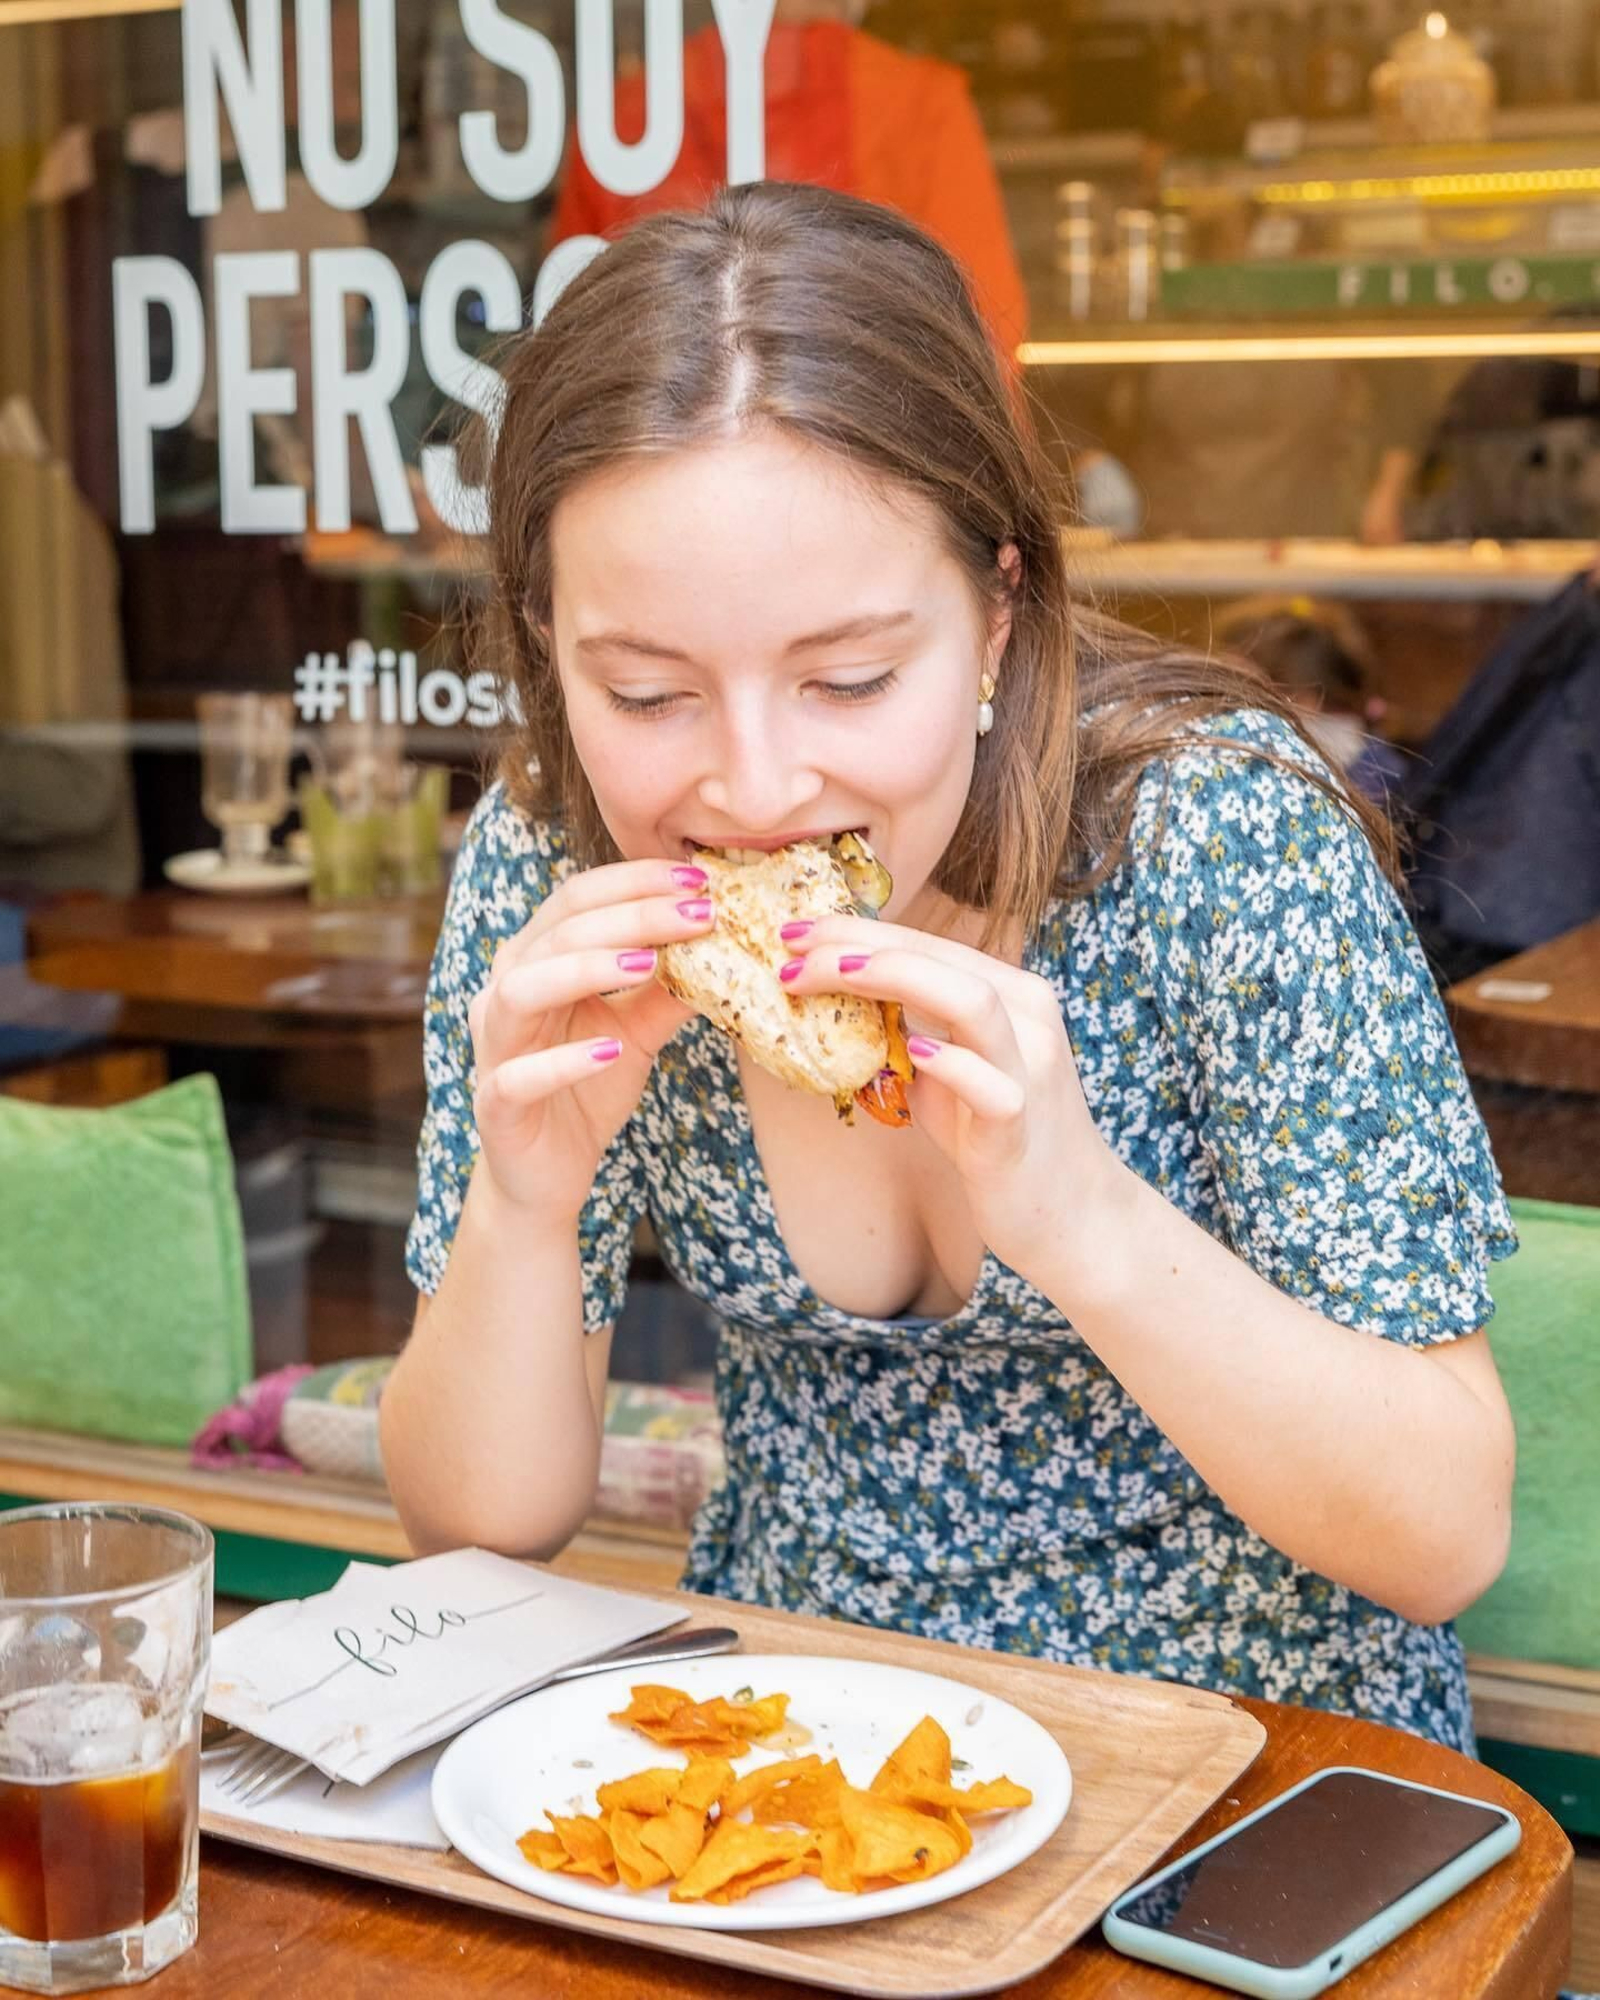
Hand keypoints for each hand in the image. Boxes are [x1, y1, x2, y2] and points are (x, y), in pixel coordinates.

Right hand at [467, 859, 710, 1221]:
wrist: (547, 1173)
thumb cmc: (587, 1088)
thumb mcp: (638, 1031)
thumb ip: (669, 989)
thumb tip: (725, 942)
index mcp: (534, 961)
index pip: (577, 899)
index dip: (636, 882)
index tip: (700, 879)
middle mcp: (504, 992)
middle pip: (558, 934)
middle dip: (631, 917)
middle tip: (697, 912)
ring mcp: (494, 1047)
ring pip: (523, 990)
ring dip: (586, 969)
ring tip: (649, 964)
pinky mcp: (495, 1104)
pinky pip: (517, 1077)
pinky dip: (563, 1062)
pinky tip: (610, 1051)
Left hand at [777, 915, 1122, 1278]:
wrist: (1069, 1213)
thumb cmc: (995, 1136)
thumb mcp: (946, 1071)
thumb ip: (906, 1030)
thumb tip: (830, 1002)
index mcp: (1010, 994)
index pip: (927, 943)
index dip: (858, 930)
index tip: (796, 932)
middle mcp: (1027, 1017)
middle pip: (940, 957)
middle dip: (858, 945)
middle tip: (790, 948)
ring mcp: (1030, 1067)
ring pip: (972, 1001)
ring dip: (896, 979)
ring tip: (834, 977)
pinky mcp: (1022, 1123)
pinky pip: (990, 1086)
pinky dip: (949, 1064)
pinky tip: (910, 1053)